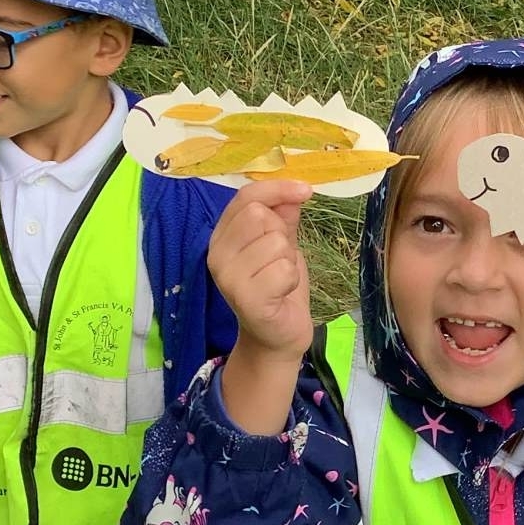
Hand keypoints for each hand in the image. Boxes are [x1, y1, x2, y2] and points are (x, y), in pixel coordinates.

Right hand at [209, 179, 313, 359]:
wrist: (276, 335)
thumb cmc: (277, 287)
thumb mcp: (281, 244)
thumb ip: (283, 216)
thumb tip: (295, 191)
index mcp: (223, 236)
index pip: (246, 196)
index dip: (278, 189)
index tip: (306, 190)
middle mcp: (217, 254)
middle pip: (260, 216)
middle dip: (282, 235)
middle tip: (279, 260)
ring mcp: (228, 277)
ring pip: (276, 242)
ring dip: (288, 260)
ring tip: (280, 279)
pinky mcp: (246, 298)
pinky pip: (283, 270)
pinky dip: (291, 279)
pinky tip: (282, 292)